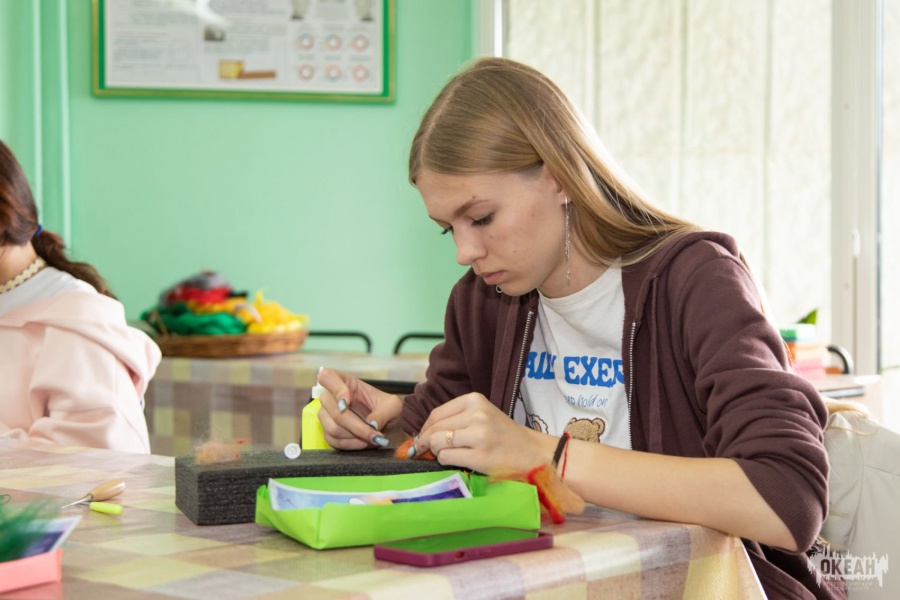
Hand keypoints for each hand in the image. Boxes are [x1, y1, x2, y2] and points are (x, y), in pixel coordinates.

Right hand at [316, 368, 401, 449]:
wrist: (389, 429)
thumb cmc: (388, 411)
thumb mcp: (393, 407)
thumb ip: (383, 413)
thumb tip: (370, 425)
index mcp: (346, 382)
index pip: (327, 377)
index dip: (335, 388)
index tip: (347, 401)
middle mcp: (332, 397)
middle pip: (332, 409)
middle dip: (355, 425)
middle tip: (374, 433)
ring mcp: (327, 416)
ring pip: (332, 428)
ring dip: (355, 436)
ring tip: (372, 438)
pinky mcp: (328, 433)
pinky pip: (333, 441)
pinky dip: (351, 445)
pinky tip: (364, 443)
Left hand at [411, 393, 552, 474]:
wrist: (532, 453)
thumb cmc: (505, 436)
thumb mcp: (482, 416)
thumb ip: (457, 418)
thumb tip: (424, 433)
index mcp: (475, 400)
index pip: (437, 414)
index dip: (425, 428)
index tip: (423, 438)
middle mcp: (476, 415)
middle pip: (435, 429)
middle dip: (426, 442)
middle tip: (426, 451)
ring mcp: (478, 435)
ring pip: (437, 443)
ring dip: (437, 452)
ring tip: (449, 454)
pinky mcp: (479, 456)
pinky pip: (446, 458)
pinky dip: (446, 461)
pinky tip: (459, 461)